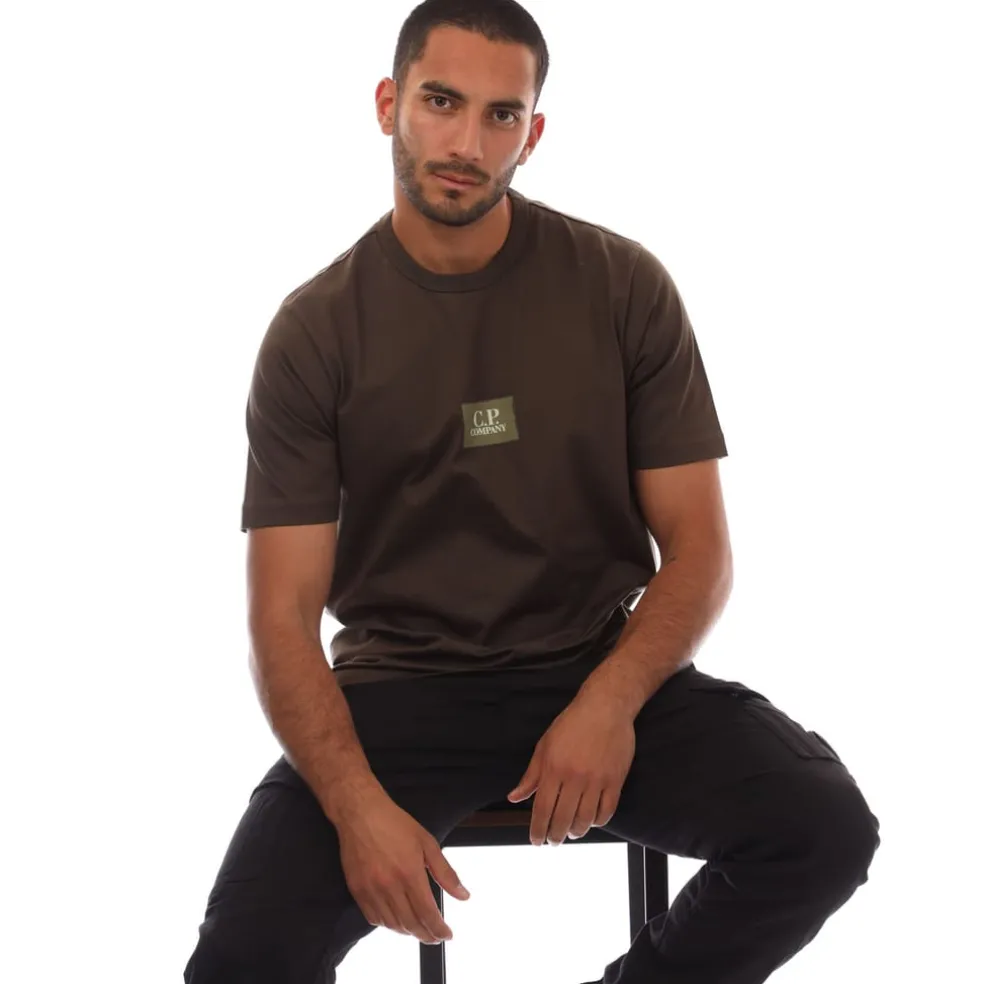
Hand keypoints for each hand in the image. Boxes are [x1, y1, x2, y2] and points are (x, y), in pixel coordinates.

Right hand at [333, 785, 470, 944]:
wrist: (361, 813)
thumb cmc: (394, 823)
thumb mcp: (427, 842)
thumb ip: (446, 873)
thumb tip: (463, 895)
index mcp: (410, 873)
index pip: (428, 914)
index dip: (439, 929)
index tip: (447, 935)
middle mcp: (389, 886)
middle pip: (410, 924)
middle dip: (426, 935)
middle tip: (435, 937)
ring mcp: (371, 890)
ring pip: (392, 925)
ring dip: (408, 931)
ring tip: (418, 928)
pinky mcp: (357, 890)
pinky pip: (373, 918)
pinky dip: (387, 924)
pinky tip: (396, 920)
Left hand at [506, 693, 634, 844]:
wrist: (605, 707)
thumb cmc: (572, 724)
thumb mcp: (544, 745)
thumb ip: (531, 775)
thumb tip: (515, 797)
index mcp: (553, 769)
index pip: (542, 809)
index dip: (538, 830)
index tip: (536, 841)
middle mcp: (574, 778)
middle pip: (563, 819)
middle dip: (555, 836)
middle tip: (553, 842)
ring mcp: (596, 781)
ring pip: (585, 820)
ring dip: (576, 831)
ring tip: (571, 832)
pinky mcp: (615, 780)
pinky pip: (607, 811)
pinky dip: (598, 822)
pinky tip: (591, 821)